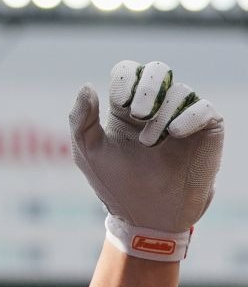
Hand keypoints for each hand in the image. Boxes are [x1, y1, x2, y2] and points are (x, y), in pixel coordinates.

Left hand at [68, 60, 223, 260]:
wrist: (146, 216)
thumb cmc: (116, 184)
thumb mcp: (89, 152)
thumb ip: (81, 119)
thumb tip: (87, 86)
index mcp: (126, 108)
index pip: (129, 72)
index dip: (125, 79)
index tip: (119, 100)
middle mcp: (157, 108)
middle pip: (157, 70)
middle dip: (146, 86)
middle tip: (136, 112)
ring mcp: (183, 118)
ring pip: (179, 91)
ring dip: (161, 114)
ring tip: (150, 143)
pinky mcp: (206, 131)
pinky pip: (204, 108)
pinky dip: (188, 116)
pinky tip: (176, 133)